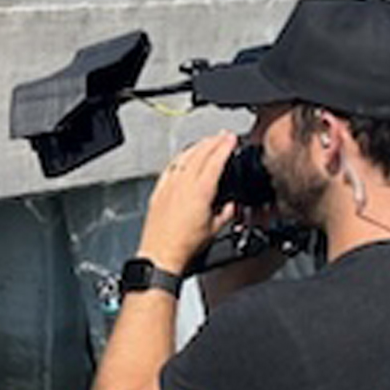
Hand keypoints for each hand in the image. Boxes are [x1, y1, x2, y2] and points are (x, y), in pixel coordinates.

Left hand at [138, 131, 238, 273]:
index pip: (215, 161)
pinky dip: (179, 159)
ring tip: (206, 142)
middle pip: (199, 154)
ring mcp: (168, 186)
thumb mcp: (215, 229)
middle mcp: (182, 184)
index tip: (231, 138)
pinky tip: (182, 158)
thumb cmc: (185, 245)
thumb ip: (226, 212)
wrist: (161, 254)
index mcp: (200, 191)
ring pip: (183, 158)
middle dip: (213, 141)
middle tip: (222, 135)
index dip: (225, 146)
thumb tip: (231, 205)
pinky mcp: (158, 192)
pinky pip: (169, 168)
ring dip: (197, 146)